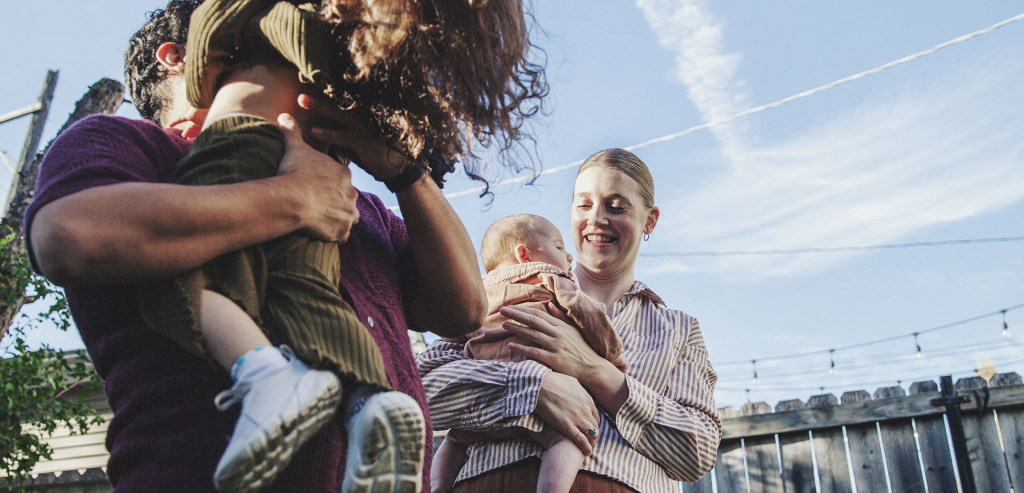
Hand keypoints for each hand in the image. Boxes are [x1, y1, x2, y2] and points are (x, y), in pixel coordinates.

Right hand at [276, 113, 358, 241]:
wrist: (293, 198)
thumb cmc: (294, 172)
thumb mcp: (294, 148)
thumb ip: (292, 132)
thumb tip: (283, 115)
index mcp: (343, 173)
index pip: (341, 179)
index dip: (329, 184)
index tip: (316, 187)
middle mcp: (352, 193)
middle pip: (348, 197)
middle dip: (336, 201)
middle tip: (318, 204)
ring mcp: (349, 213)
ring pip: (349, 216)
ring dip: (339, 218)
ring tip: (322, 218)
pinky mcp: (342, 230)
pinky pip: (342, 235)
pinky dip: (334, 234)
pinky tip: (322, 232)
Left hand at [297, 93, 412, 180]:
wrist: (399, 167)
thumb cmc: (379, 151)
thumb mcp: (368, 133)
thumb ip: (352, 125)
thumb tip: (331, 118)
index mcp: (367, 111)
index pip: (345, 96)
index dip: (328, 87)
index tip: (312, 77)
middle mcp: (367, 116)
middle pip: (341, 100)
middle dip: (321, 90)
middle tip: (302, 85)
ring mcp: (366, 129)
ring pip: (340, 114)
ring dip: (320, 106)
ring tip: (302, 100)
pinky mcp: (365, 144)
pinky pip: (343, 137)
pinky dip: (328, 134)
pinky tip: (314, 131)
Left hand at [502, 305, 604, 379]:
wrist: (592, 368)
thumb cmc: (581, 349)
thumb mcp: (573, 330)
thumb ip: (559, 317)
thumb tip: (549, 304)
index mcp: (561, 326)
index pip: (538, 314)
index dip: (523, 310)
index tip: (510, 308)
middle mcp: (557, 333)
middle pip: (533, 321)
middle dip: (516, 314)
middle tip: (502, 310)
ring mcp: (556, 346)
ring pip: (532, 334)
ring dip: (516, 328)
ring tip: (504, 324)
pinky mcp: (554, 359)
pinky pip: (534, 352)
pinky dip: (522, 348)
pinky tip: (511, 345)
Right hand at [534, 372, 600, 455]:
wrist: (540, 385)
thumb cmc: (553, 381)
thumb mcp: (572, 382)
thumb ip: (579, 391)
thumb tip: (580, 393)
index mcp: (587, 399)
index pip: (596, 416)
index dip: (593, 424)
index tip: (589, 428)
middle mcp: (586, 410)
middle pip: (595, 426)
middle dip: (593, 434)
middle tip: (588, 440)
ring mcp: (577, 418)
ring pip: (591, 434)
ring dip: (591, 442)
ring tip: (588, 447)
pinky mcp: (567, 426)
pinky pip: (581, 440)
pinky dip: (586, 448)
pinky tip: (587, 452)